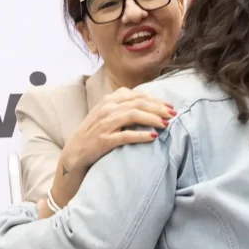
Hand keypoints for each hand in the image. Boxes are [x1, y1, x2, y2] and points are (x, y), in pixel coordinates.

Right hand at [60, 87, 175, 170]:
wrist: (75, 153)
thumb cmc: (95, 134)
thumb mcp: (106, 114)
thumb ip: (123, 106)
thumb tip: (149, 104)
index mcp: (109, 100)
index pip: (137, 95)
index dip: (156, 100)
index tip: (170, 106)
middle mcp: (107, 108)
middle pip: (138, 103)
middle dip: (159, 108)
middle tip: (174, 114)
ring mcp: (105, 124)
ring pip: (133, 115)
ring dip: (153, 119)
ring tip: (167, 124)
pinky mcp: (104, 140)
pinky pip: (126, 135)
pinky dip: (141, 135)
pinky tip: (154, 137)